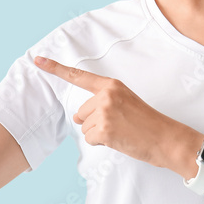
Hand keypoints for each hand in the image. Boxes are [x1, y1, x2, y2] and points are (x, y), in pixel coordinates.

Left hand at [33, 56, 185, 168]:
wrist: (166, 138)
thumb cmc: (147, 123)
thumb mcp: (125, 102)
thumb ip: (101, 103)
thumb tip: (77, 118)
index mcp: (111, 85)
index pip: (79, 76)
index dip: (55, 68)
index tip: (37, 60)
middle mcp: (106, 95)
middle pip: (81, 114)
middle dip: (95, 123)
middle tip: (119, 125)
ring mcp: (105, 112)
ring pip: (85, 128)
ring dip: (99, 134)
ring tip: (122, 132)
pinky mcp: (105, 130)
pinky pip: (91, 139)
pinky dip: (102, 143)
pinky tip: (120, 140)